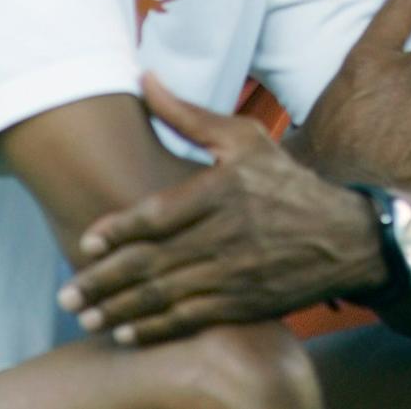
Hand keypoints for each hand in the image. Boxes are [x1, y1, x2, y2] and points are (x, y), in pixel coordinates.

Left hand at [57, 72, 381, 345]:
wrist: (342, 235)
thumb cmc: (285, 180)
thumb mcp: (243, 138)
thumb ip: (188, 115)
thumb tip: (144, 79)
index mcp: (225, 189)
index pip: (158, 215)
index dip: (118, 231)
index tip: (89, 242)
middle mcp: (228, 234)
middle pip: (153, 261)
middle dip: (105, 280)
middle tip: (68, 291)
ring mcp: (236, 273)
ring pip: (165, 295)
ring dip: (119, 308)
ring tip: (85, 315)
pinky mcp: (243, 303)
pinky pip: (188, 319)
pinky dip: (153, 329)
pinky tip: (126, 330)